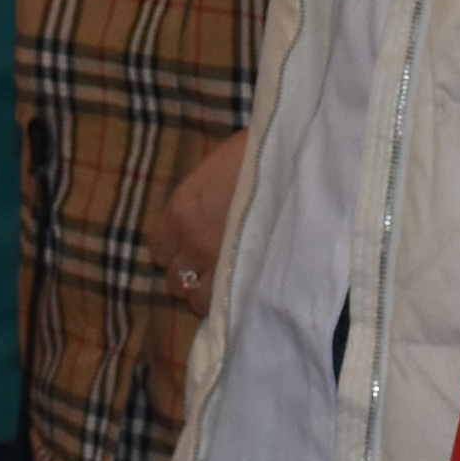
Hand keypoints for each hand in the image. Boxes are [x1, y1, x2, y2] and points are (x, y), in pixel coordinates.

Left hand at [145, 128, 251, 310]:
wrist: (299, 163)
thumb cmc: (261, 153)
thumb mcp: (219, 168)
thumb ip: (204, 198)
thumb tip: (206, 212)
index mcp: (180, 210)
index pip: (160, 251)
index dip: (178, 251)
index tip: (193, 248)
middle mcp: (192, 243)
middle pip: (175, 280)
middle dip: (192, 275)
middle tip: (214, 265)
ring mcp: (219, 266)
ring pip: (198, 301)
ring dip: (210, 293)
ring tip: (231, 281)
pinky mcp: (247, 279)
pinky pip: (226, 307)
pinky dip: (231, 303)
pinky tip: (245, 291)